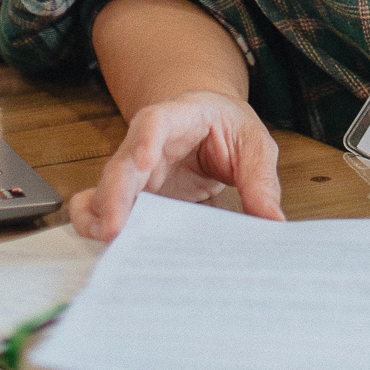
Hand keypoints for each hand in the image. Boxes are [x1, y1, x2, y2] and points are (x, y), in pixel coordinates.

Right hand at [68, 90, 283, 240]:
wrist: (207, 120)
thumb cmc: (226, 127)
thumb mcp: (252, 142)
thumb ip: (260, 178)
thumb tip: (272, 222)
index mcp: (178, 118)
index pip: (156, 122)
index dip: (146, 139)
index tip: (144, 160)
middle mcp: (145, 145)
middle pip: (121, 165)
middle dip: (114, 197)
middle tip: (116, 232)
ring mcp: (133, 173)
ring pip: (104, 192)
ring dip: (99, 218)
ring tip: (109, 247)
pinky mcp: (129, 198)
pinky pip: (101, 210)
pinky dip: (96, 227)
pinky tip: (104, 250)